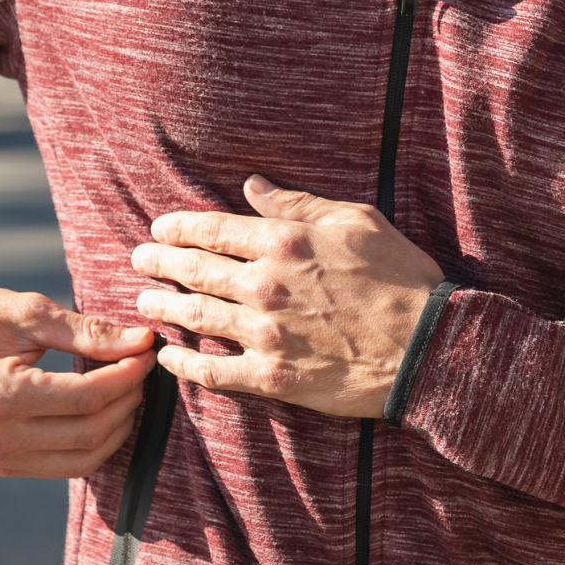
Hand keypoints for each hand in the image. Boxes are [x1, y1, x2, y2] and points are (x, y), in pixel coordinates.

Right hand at [0, 287, 156, 478]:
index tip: (147, 351)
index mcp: (2, 396)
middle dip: (129, 398)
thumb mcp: (32, 313)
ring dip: (119, 426)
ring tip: (130, 388)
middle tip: (143, 366)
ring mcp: (0, 457)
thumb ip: (90, 332)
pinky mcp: (4, 464)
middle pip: (91, 431)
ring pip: (84, 459)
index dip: (128, 375)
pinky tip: (107, 409)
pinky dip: (96, 442)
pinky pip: (66, 466)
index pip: (88, 397)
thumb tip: (142, 340)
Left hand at [130, 176, 443, 417]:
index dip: (177, 227)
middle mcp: (265, 285)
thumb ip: (299, 204)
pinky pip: (213, 371)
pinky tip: (167, 355)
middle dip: (158, 262)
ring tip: (142, 300)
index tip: (158, 227)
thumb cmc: (399, 275)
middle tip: (137, 260)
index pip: (212, 229)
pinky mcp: (272, 377)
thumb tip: (253, 187)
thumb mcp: (357, 220)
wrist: (427, 345)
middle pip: (194, 270)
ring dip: (162, 306)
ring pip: (195, 316)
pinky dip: (183, 362)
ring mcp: (265, 334)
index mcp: (284, 242)